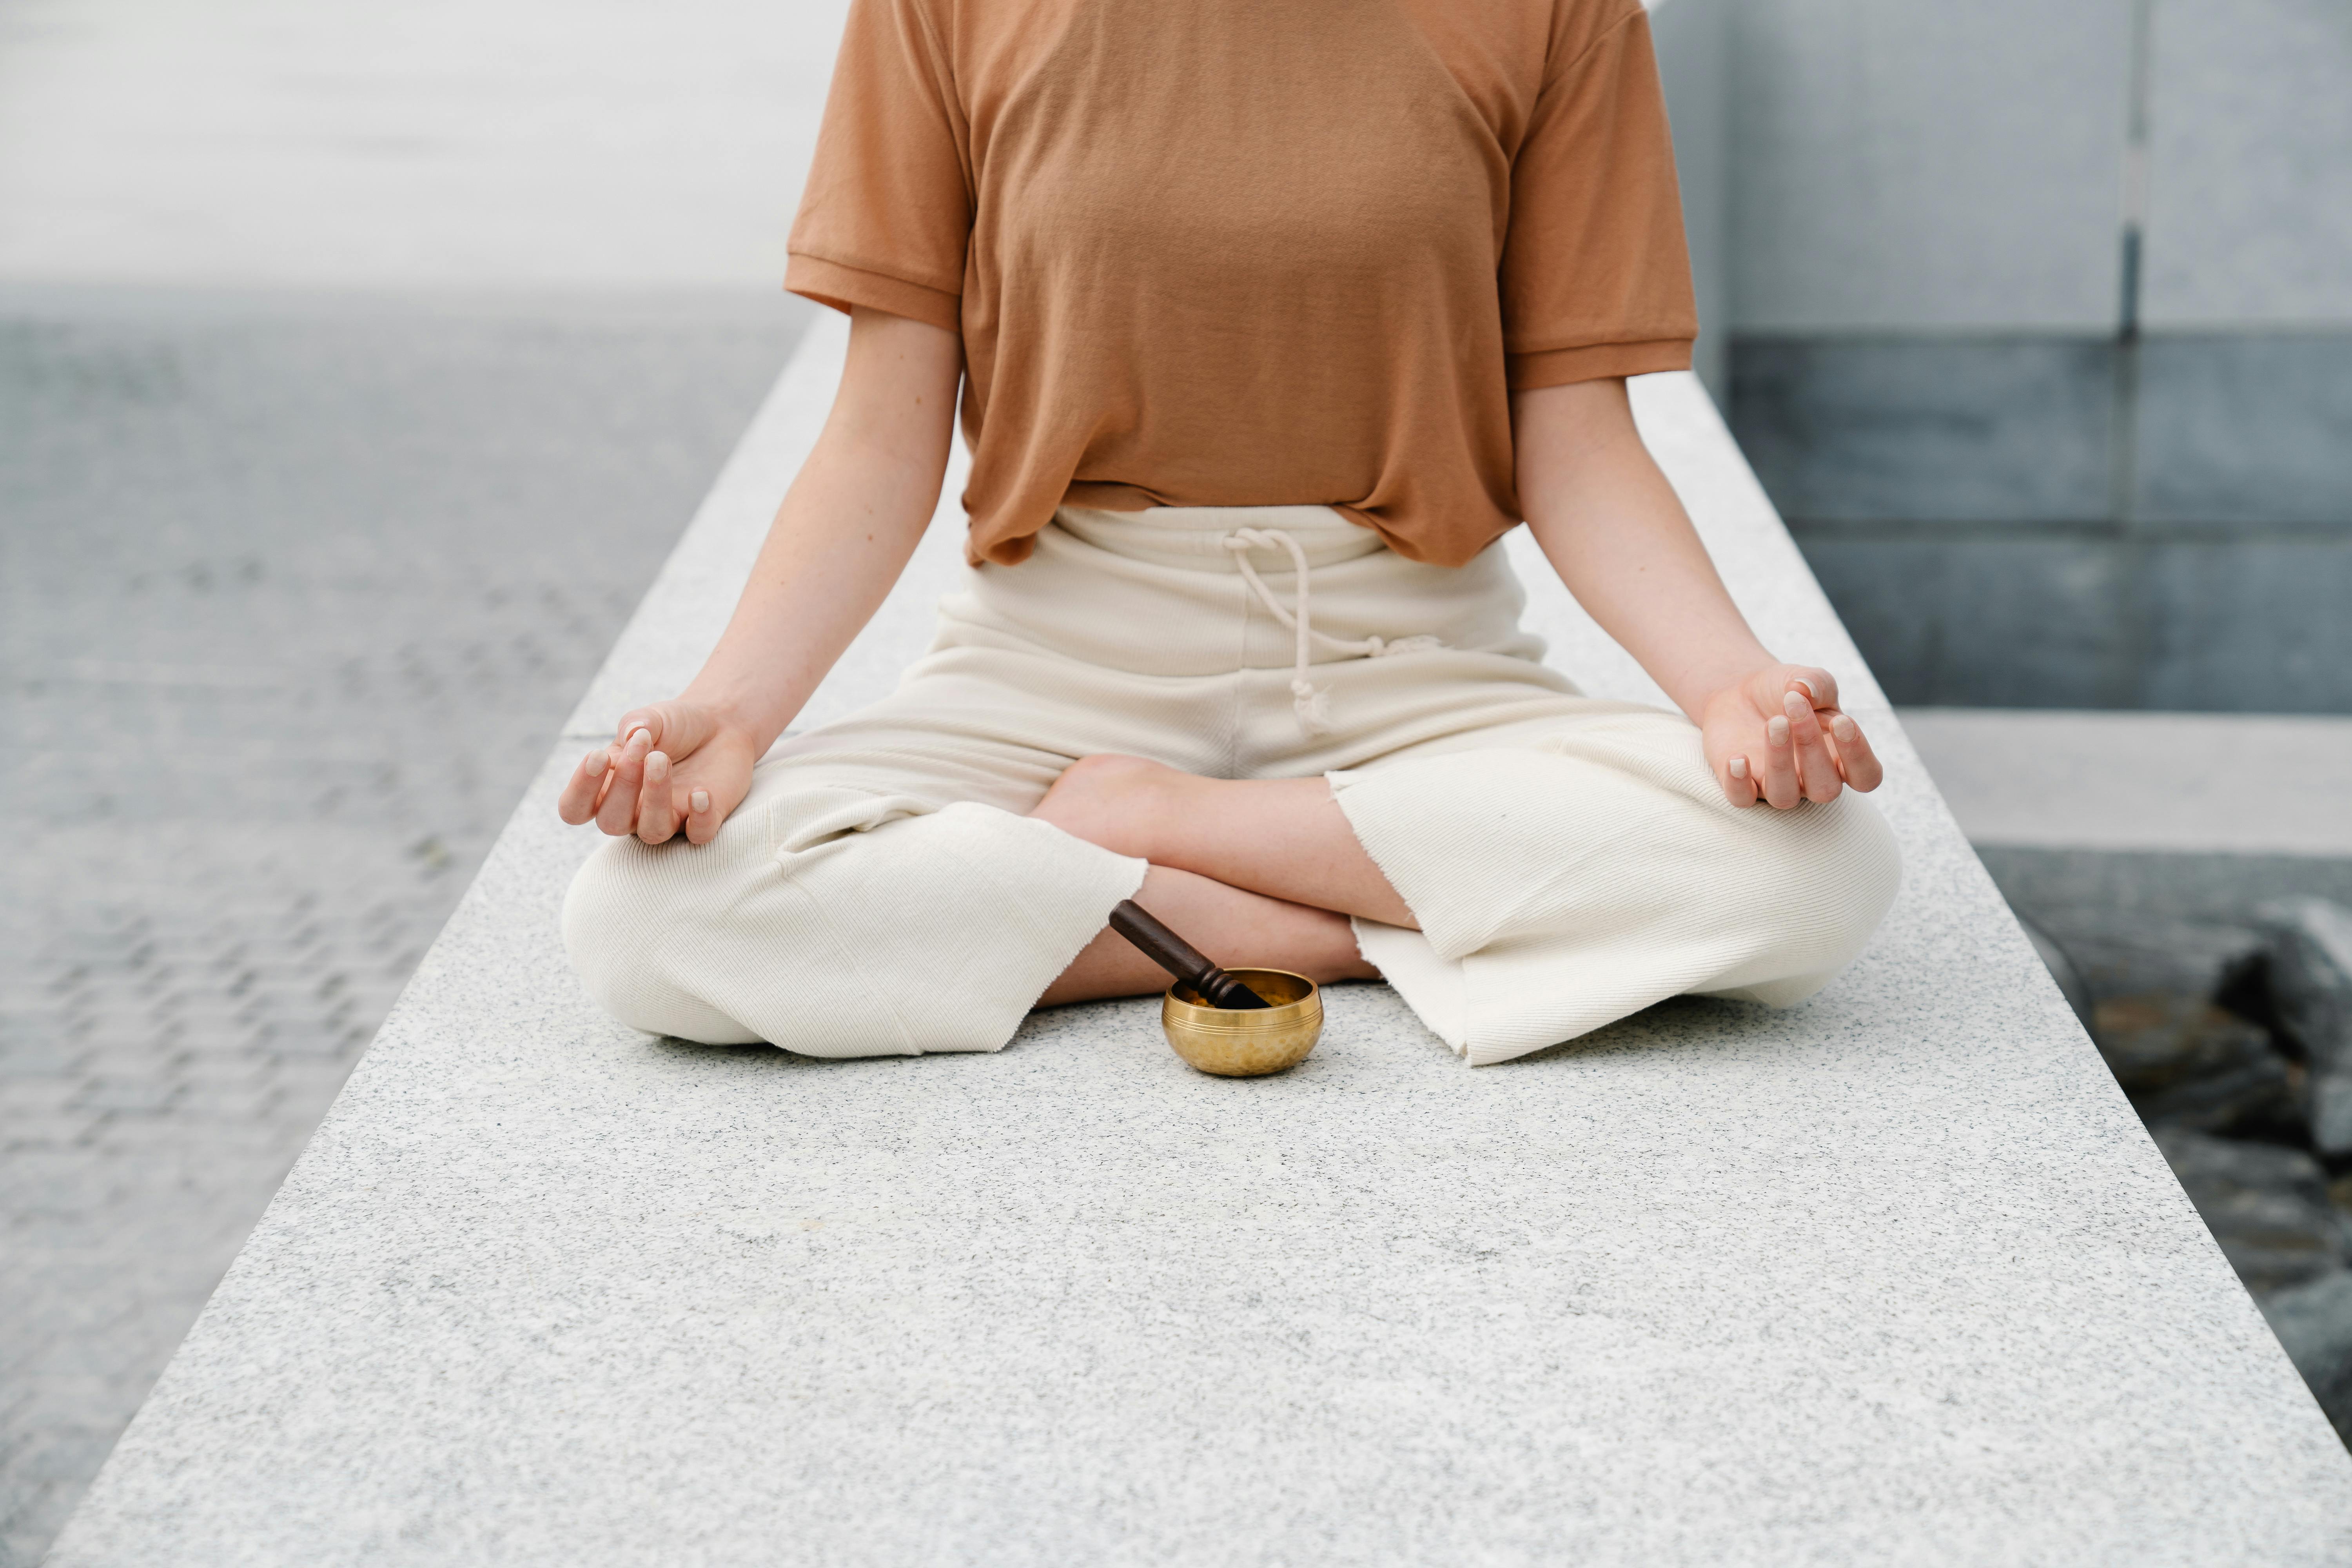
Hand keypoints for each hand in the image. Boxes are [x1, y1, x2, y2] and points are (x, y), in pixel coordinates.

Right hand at [556, 700, 757, 844]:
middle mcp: (634, 812)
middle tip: (643, 750)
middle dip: (622, 787)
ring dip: (655, 798)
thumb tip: (629, 738)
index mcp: (608, 788)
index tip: (598, 755)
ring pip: (652, 832)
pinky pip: (698, 835)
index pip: (575, 808)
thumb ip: (635, 725)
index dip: (580, 790)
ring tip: (661, 759)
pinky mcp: (704, 820)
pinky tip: (701, 792)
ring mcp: (669, 819)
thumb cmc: (676, 726)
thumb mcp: (651, 719)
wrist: (722, 724)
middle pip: (611, 823)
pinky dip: (700, 818)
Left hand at [1699, 665, 1883, 808]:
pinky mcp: (1742, 785)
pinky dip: (1738, 783)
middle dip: (1812, 748)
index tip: (1841, 721)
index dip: (1859, 756)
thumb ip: (1816, 682)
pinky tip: (1737, 757)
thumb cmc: (1785, 693)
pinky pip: (1742, 799)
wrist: (1742, 692)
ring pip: (1785, 797)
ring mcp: (1775, 785)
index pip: (1865, 776)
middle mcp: (1811, 779)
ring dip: (1780, 763)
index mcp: (1840, 758)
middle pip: (1825, 789)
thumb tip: (1805, 689)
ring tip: (1774, 723)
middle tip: (1794, 705)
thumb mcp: (1806, 680)